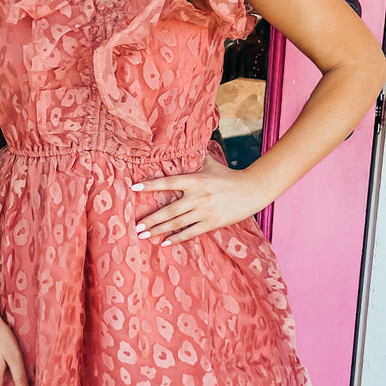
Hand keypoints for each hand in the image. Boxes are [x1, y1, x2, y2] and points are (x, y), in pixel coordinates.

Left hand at [132, 154, 270, 245]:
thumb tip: (184, 143)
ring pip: (177, 223)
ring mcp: (204, 211)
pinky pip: (190, 232)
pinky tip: (164, 243)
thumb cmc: (228, 176)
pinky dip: (177, 238)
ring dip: (159, 230)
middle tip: (136, 226)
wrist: (251, 190)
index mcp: (195, 180)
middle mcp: (197, 196)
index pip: (168, 182)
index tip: (134, 187)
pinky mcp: (212, 223)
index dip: (151, 185)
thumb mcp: (210, 164)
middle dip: (151, 219)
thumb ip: (195, 157)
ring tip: (144, 234)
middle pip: (169, 210)